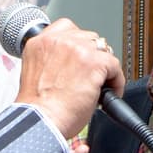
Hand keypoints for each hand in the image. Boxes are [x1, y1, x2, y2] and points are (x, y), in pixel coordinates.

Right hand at [15, 18, 124, 141]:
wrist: (42, 122)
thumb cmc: (38, 109)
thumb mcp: (35, 74)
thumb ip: (51, 61)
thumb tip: (70, 64)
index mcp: (40, 43)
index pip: (67, 29)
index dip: (78, 45)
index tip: (82, 58)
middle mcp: (57, 41)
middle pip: (88, 38)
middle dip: (92, 57)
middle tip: (92, 77)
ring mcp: (77, 49)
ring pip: (102, 50)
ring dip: (104, 68)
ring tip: (101, 86)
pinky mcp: (94, 62)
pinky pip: (115, 65)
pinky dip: (116, 81)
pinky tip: (108, 94)